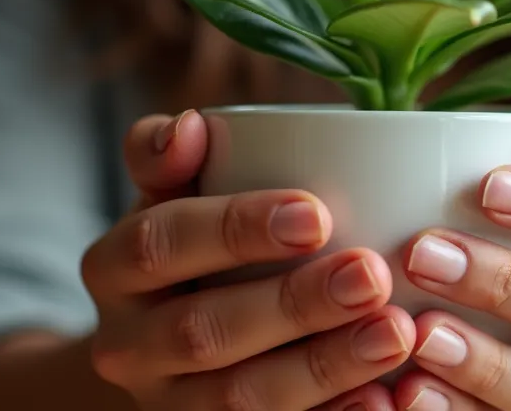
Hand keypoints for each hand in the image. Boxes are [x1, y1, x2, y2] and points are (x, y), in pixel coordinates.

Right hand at [81, 110, 412, 409]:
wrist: (172, 347)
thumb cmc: (193, 243)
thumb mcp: (172, 193)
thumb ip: (168, 154)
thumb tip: (190, 127)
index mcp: (113, 268)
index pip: (162, 245)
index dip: (235, 230)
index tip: (318, 214)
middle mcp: (128, 346)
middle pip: (204, 331)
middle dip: (293, 305)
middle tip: (372, 275)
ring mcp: (171, 406)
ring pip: (241, 399)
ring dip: (324, 368)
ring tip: (396, 333)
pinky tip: (384, 399)